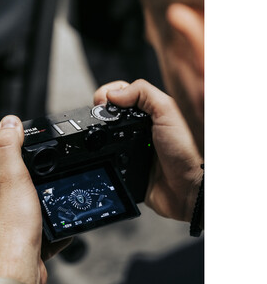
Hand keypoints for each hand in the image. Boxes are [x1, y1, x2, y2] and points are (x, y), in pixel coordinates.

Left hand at [0, 115, 70, 283]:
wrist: (16, 273)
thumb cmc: (12, 232)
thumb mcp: (14, 179)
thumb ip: (10, 149)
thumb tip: (8, 123)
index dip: (13, 187)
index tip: (25, 192)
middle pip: (2, 208)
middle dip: (19, 209)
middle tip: (32, 212)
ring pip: (7, 230)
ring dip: (22, 229)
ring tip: (34, 230)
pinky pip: (13, 249)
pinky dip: (25, 247)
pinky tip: (36, 246)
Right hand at [94, 79, 202, 221]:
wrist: (185, 190)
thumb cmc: (186, 152)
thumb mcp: (168, 112)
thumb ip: (143, 94)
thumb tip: (113, 93)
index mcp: (150, 111)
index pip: (122, 93)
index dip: (108, 94)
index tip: (101, 102)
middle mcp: (140, 128)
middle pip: (110, 113)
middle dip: (100, 113)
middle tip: (98, 118)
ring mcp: (131, 147)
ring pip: (104, 135)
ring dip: (99, 136)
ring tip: (98, 136)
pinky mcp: (125, 166)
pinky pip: (106, 158)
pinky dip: (102, 155)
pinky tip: (104, 154)